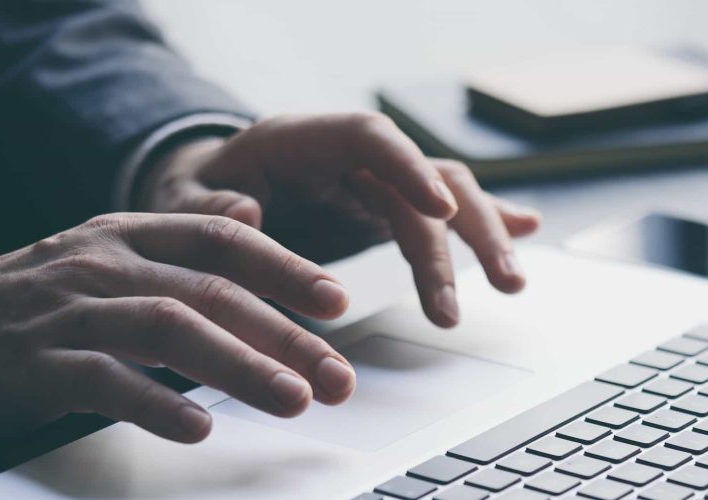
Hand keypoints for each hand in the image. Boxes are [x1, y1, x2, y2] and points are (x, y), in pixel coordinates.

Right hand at [0, 214, 355, 442]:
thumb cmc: (33, 301)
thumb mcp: (107, 257)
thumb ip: (180, 248)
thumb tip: (254, 221)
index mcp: (127, 233)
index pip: (222, 239)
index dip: (285, 268)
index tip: (337, 302)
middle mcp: (102, 262)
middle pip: (211, 291)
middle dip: (284, 335)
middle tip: (337, 376)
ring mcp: (66, 311)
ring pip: (168, 328)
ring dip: (240, 366)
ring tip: (293, 399)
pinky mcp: (32, 363)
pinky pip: (103, 381)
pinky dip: (155, 403)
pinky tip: (198, 426)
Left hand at [139, 113, 540, 326]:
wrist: (209, 188)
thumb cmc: (197, 190)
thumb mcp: (181, 198)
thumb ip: (209, 204)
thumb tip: (247, 214)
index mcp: (304, 138)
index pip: (370, 138)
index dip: (408, 169)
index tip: (439, 208)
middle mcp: (353, 156)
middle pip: (426, 178)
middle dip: (463, 231)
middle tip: (490, 285)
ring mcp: (377, 181)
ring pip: (447, 197)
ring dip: (484, 237)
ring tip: (511, 284)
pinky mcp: (388, 208)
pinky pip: (443, 211)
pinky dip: (484, 221)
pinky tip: (526, 231)